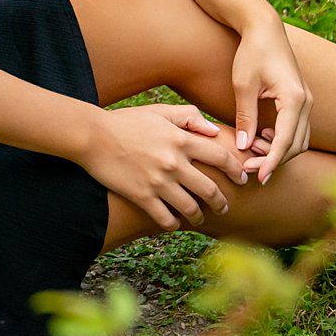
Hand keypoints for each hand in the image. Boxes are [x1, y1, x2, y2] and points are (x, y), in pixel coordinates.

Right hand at [81, 102, 254, 229]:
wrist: (93, 136)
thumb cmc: (126, 122)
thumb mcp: (160, 112)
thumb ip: (189, 117)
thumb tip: (214, 131)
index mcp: (182, 140)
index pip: (221, 157)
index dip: (237, 170)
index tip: (242, 179)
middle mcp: (174, 163)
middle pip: (210, 189)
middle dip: (222, 201)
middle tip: (224, 207)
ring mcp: (158, 182)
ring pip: (190, 208)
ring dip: (199, 216)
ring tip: (199, 217)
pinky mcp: (142, 197)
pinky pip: (165, 218)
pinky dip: (173, 223)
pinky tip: (174, 222)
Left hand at [231, 20, 312, 181]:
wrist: (264, 28)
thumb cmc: (252, 52)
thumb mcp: (243, 85)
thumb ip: (245, 117)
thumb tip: (244, 146)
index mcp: (294, 98)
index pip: (286, 140)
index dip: (272, 162)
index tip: (258, 176)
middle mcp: (306, 101)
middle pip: (296, 144)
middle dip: (274, 160)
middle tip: (247, 167)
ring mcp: (306, 100)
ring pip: (299, 139)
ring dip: (279, 151)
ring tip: (252, 153)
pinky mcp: (300, 99)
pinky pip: (297, 128)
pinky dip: (282, 139)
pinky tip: (262, 138)